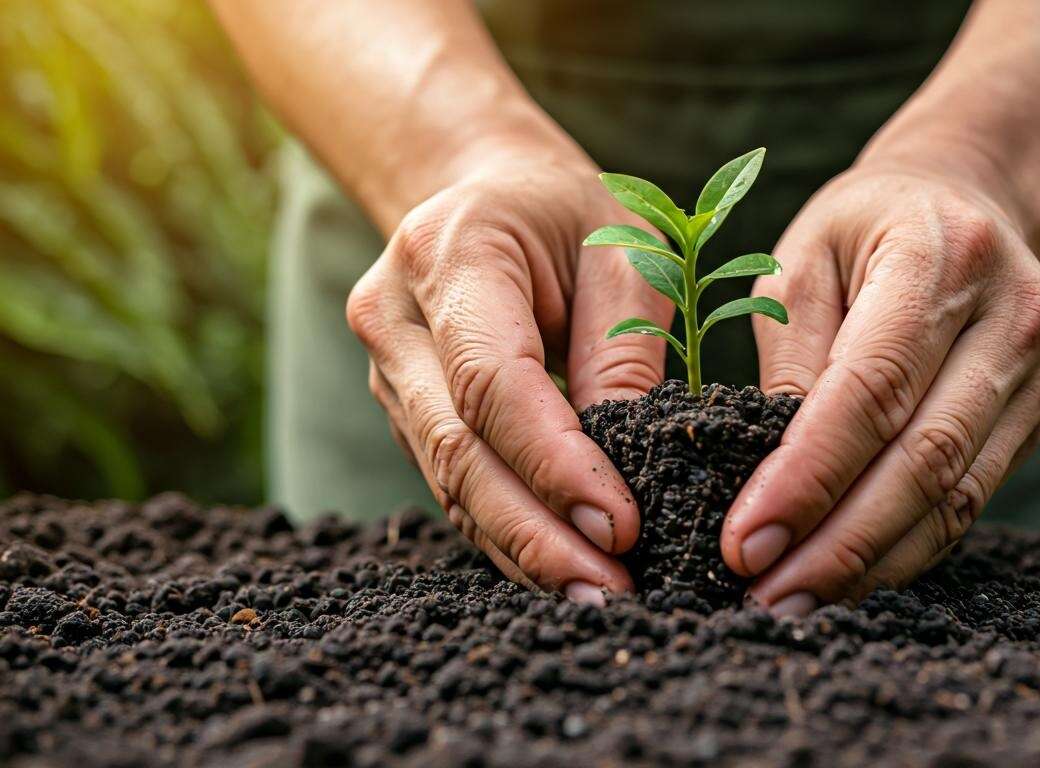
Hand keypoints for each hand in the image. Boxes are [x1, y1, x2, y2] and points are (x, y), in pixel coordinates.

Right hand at [345, 145, 673, 602]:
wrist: (487, 191)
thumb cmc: (568, 214)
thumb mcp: (622, 249)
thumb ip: (624, 346)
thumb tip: (632, 460)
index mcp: (449, 255)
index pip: (492, 380)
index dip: (553, 461)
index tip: (620, 524)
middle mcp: (395, 318)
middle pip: (457, 446)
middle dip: (535, 531)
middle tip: (608, 590)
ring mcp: (388, 371)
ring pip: (448, 479)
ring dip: (521, 548)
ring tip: (595, 597)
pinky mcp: (406, 410)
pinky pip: (453, 482)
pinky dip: (505, 533)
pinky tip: (557, 572)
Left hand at [721, 162, 1039, 614]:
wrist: (969, 198)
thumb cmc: (863, 227)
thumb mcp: (802, 261)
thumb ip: (790, 359)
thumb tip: (767, 475)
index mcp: (941, 256)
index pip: (873, 388)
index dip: (809, 475)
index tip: (746, 542)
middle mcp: (1010, 316)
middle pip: (924, 457)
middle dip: (839, 542)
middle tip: (765, 597)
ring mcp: (1038, 370)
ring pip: (956, 495)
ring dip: (873, 562)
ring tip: (797, 603)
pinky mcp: (1038, 414)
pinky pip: (972, 499)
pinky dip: (908, 548)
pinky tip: (852, 578)